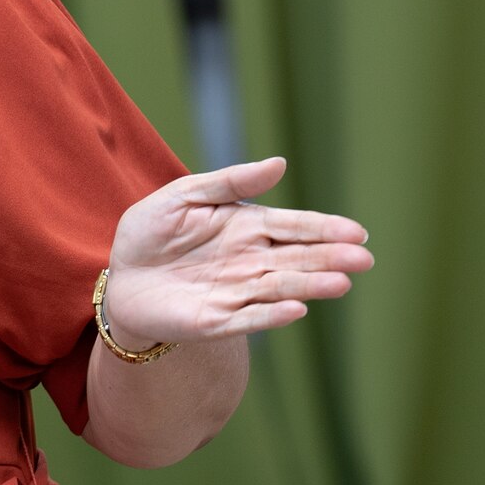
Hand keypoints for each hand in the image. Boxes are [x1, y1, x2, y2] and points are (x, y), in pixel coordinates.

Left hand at [104, 157, 370, 348]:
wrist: (121, 276)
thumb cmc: (152, 231)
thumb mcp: (185, 195)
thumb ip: (231, 182)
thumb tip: (280, 164)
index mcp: (247, 227)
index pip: (294, 226)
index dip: (325, 229)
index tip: (357, 232)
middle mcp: (250, 261)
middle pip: (297, 258)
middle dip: (331, 258)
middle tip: (364, 258)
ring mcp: (236, 292)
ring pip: (281, 288)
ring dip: (310, 286)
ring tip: (340, 283)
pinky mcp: (217, 320)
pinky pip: (248, 318)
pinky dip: (271, 315)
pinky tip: (295, 309)